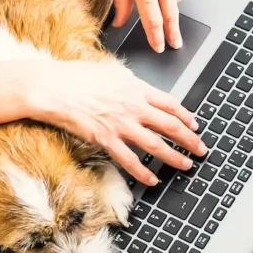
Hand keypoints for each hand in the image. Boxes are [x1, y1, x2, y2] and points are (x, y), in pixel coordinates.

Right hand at [28, 60, 206, 185]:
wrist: (51, 87)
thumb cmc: (76, 77)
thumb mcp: (111, 72)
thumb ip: (130, 83)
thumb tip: (141, 88)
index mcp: (137, 89)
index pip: (171, 104)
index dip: (187, 116)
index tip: (196, 125)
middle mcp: (134, 107)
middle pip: (171, 126)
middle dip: (190, 140)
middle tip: (201, 149)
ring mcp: (122, 125)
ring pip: (156, 145)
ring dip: (175, 157)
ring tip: (186, 165)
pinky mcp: (106, 140)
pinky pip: (130, 160)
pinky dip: (144, 172)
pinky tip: (153, 179)